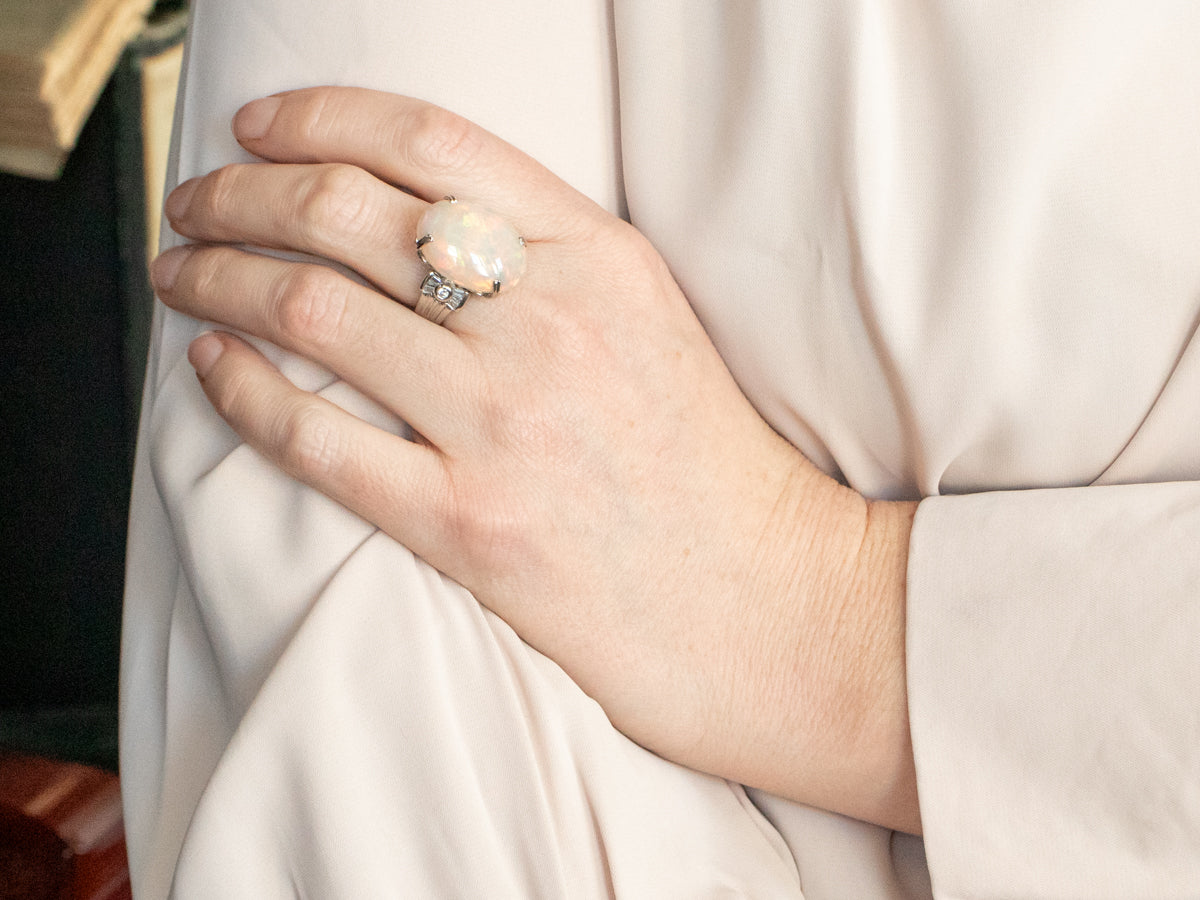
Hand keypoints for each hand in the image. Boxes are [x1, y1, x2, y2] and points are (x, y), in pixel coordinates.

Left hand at [151, 87, 919, 831]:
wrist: (761, 599)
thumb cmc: (706, 462)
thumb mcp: (651, 316)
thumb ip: (550, 256)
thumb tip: (416, 222)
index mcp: (600, 258)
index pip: (429, 141)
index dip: (319, 118)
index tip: (260, 127)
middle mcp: (549, 324)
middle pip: (347, 214)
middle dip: (242, 192)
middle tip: (199, 202)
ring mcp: (505, 424)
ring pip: (313, 309)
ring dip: (219, 278)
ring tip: (183, 273)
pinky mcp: (468, 524)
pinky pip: (315, 438)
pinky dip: (240, 391)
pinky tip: (211, 368)